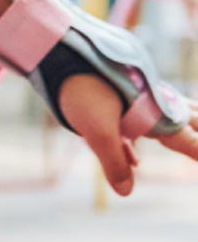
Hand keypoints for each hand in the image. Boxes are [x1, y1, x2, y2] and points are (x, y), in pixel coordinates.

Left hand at [58, 71, 197, 196]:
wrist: (58, 50)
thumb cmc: (80, 88)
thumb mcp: (96, 130)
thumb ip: (114, 162)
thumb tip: (126, 192)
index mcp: (152, 110)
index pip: (184, 136)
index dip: (196, 149)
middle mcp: (150, 98)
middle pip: (186, 117)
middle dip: (197, 129)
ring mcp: (136, 91)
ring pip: (168, 109)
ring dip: (183, 123)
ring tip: (192, 131)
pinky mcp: (120, 87)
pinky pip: (145, 109)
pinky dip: (152, 125)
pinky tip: (136, 152)